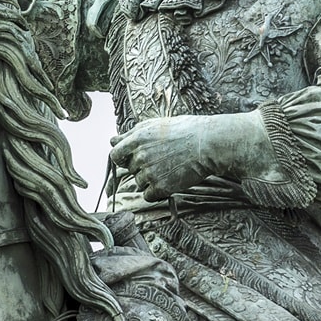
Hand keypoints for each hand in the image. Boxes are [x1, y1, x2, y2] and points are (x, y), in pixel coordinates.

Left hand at [109, 112, 267, 202]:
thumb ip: (131, 134)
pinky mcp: (161, 188)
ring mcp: (149, 173)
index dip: (122, 158)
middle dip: (140, 166)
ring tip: (169, 168)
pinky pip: (148, 195)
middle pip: (129, 169)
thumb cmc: (184, 130)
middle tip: (161, 159)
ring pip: (139, 183)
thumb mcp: (155, 125)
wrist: (208, 144)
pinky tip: (170, 180)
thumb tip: (112, 140)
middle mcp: (140, 157)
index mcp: (136, 139)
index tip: (133, 157)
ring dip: (150, 179)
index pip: (115, 155)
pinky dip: (156, 191)